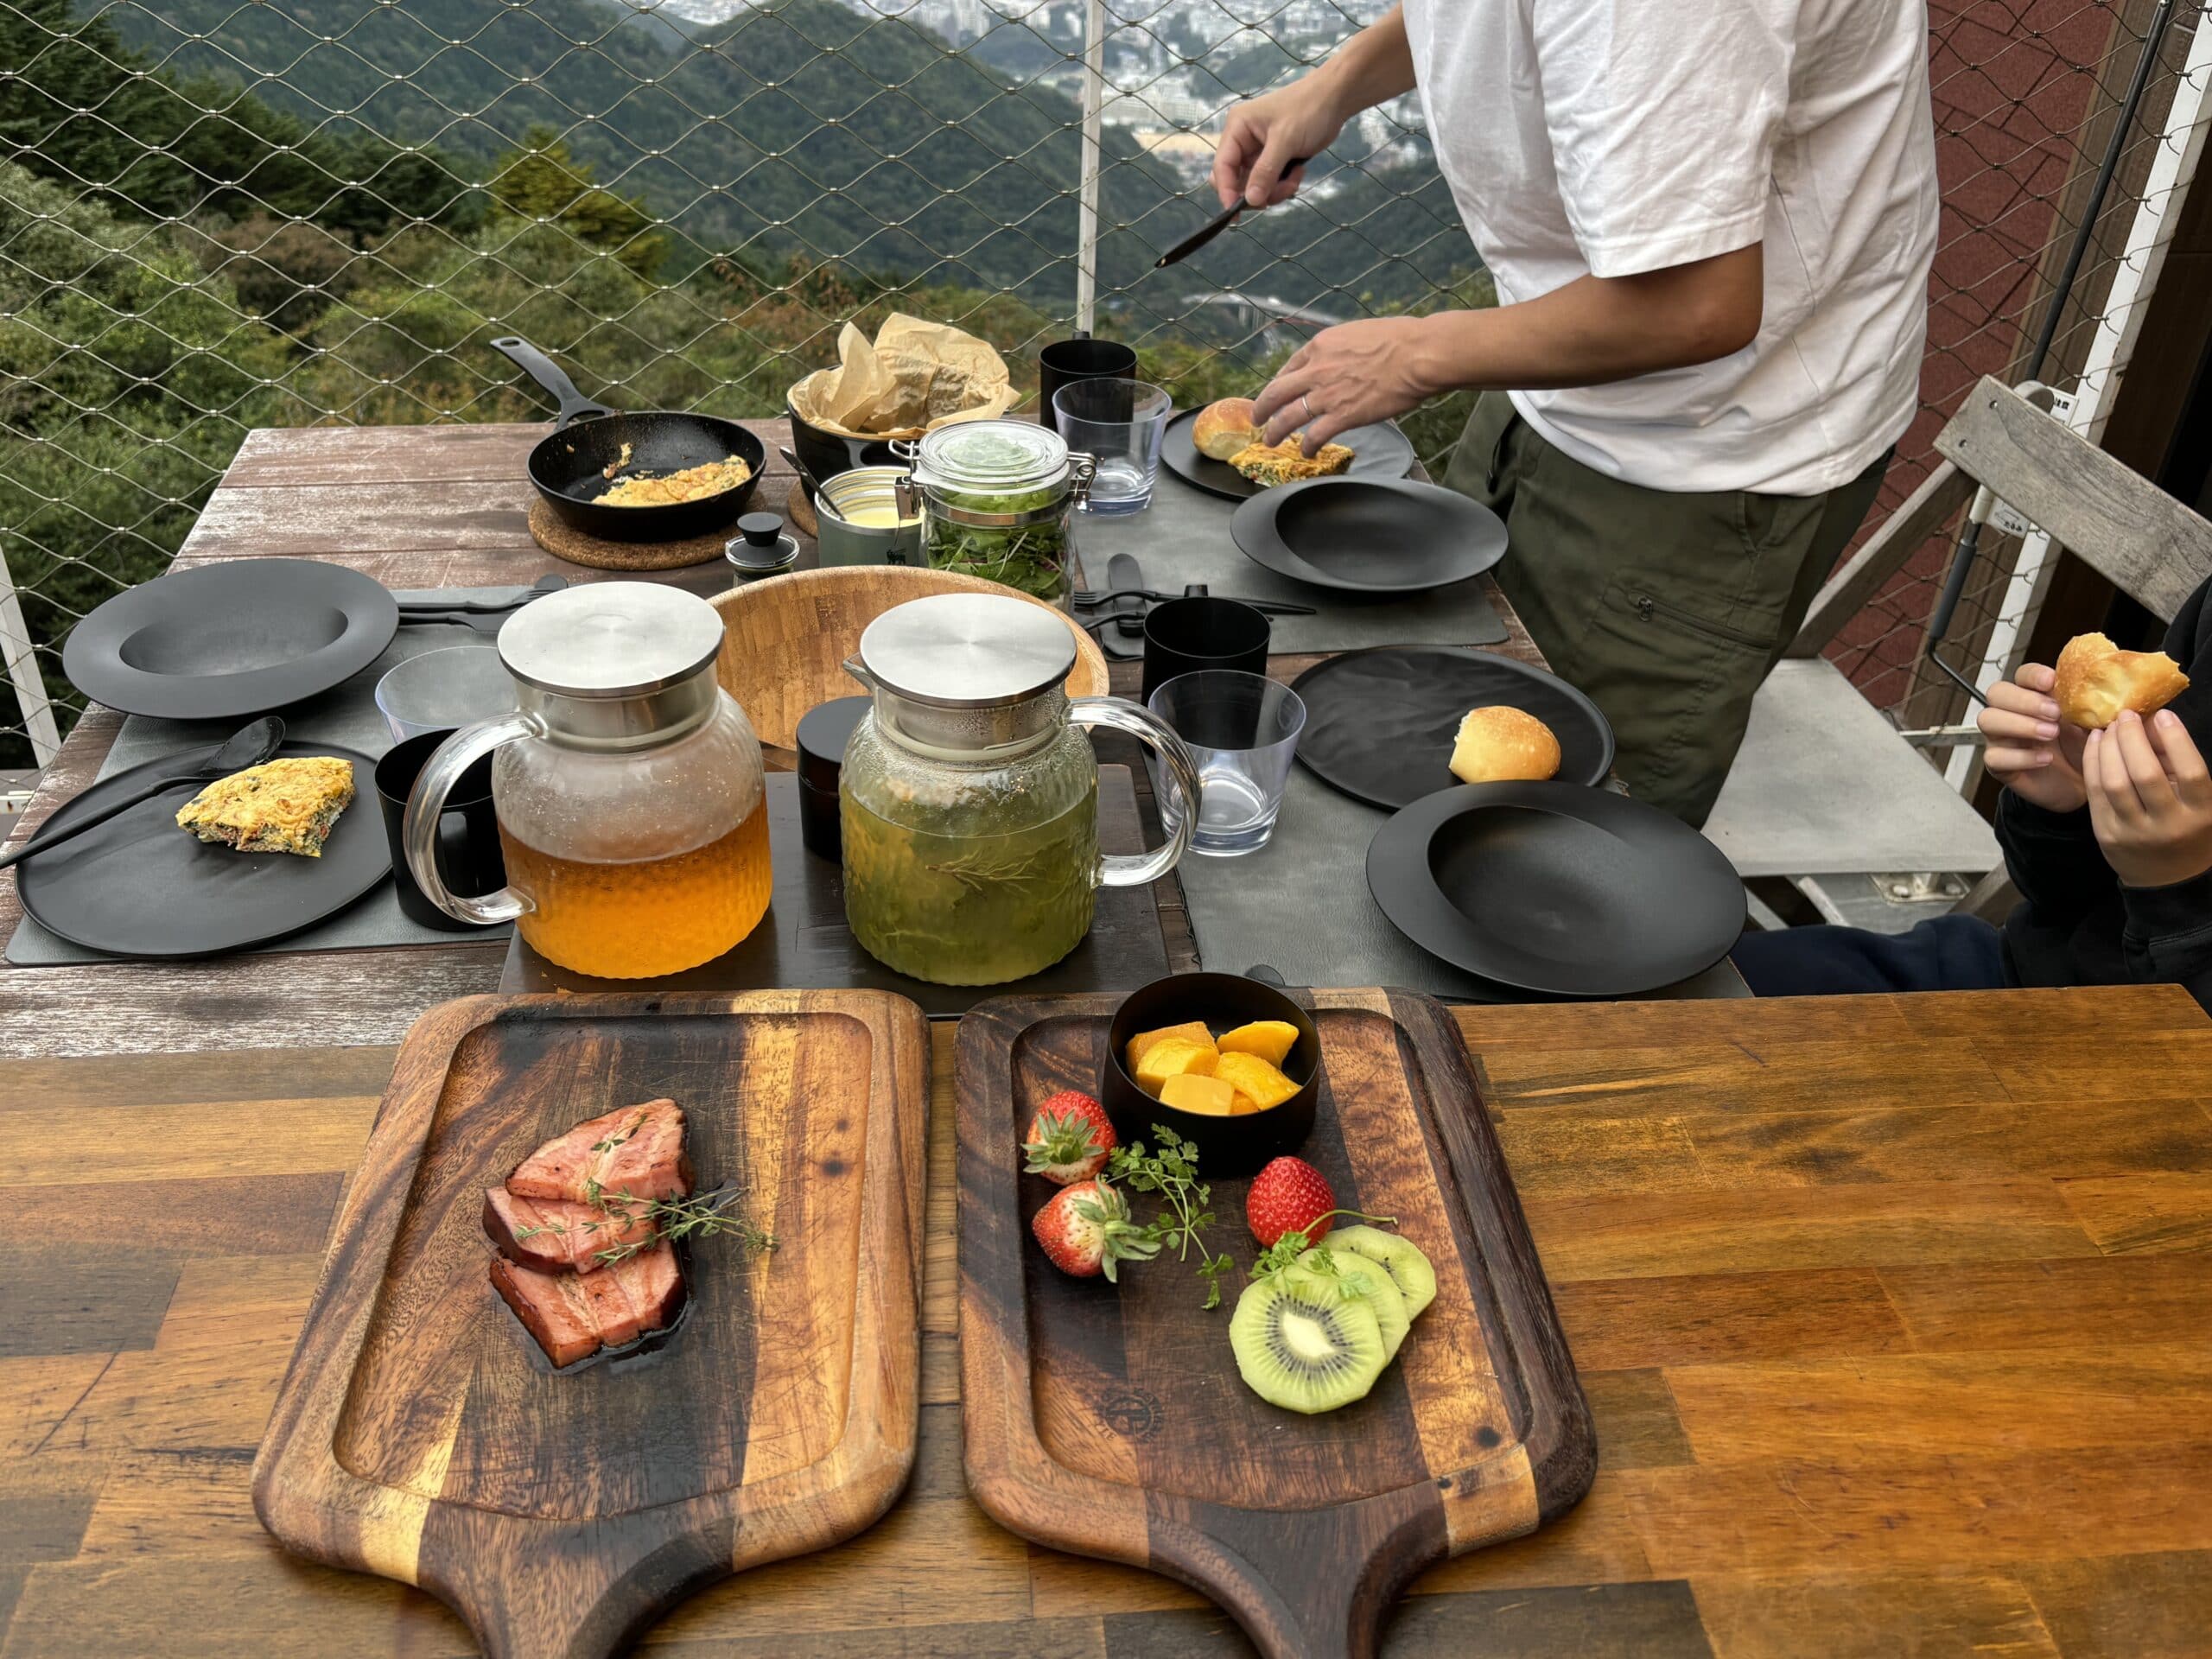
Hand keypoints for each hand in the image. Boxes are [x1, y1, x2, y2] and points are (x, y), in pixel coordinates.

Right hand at [1212, 76, 1347, 209]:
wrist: (1335, 98)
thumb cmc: (1308, 109)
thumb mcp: (1285, 140)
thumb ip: (1266, 171)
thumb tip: (1250, 201)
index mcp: (1238, 127)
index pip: (1222, 166)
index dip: (1226, 191)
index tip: (1236, 213)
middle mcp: (1243, 140)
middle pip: (1235, 180)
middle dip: (1255, 192)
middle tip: (1276, 195)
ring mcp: (1258, 151)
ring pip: (1254, 186)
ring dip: (1274, 190)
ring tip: (1294, 180)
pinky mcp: (1273, 159)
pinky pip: (1269, 183)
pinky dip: (1283, 185)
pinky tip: (1298, 172)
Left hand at [1251, 317, 1436, 451]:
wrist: (1417, 355)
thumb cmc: (1400, 339)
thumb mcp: (1358, 333)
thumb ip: (1342, 349)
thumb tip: (1344, 359)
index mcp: (1320, 346)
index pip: (1289, 367)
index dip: (1279, 383)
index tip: (1276, 392)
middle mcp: (1316, 370)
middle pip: (1276, 392)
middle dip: (1262, 408)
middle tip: (1257, 419)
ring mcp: (1326, 395)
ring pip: (1287, 417)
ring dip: (1276, 432)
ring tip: (1271, 441)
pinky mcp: (1341, 416)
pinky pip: (1314, 436)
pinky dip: (1307, 447)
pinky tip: (1307, 453)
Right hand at [1980, 662, 2086, 813]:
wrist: (2080, 784)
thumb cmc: (2083, 748)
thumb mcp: (2092, 723)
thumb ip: (2092, 704)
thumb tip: (2108, 686)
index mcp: (2035, 695)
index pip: (2022, 674)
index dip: (2033, 675)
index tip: (2051, 682)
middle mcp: (2012, 712)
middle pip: (1997, 693)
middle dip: (2025, 700)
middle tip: (2054, 713)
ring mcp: (2001, 737)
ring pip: (1987, 720)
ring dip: (2019, 724)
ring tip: (2049, 734)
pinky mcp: (1998, 764)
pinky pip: (1994, 756)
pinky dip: (2021, 756)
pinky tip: (2045, 759)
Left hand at [2084, 708, 2211, 888]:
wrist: (2169, 879)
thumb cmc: (2188, 827)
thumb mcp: (2197, 799)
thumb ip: (2178, 762)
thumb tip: (2153, 720)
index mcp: (2201, 813)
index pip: (2191, 772)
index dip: (2176, 739)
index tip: (2163, 714)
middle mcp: (2168, 824)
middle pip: (2145, 774)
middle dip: (2132, 738)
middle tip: (2126, 715)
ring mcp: (2134, 832)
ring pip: (2114, 782)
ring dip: (2108, 748)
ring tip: (2110, 727)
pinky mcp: (2106, 834)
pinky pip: (2095, 792)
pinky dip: (2093, 763)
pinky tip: (2095, 743)